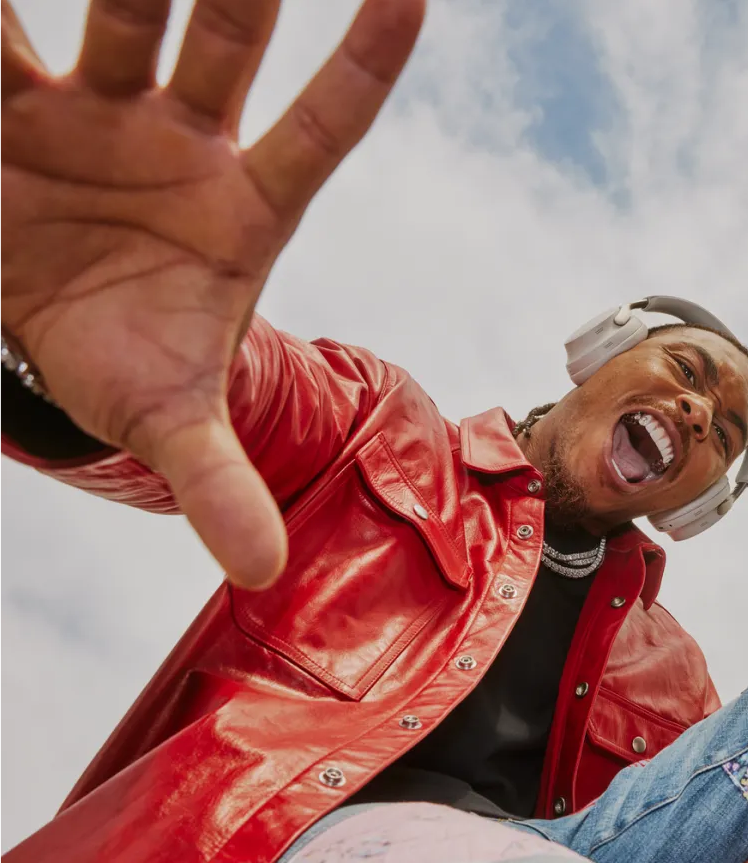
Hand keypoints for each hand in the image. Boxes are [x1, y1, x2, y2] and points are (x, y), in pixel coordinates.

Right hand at [0, 0, 423, 588]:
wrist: (45, 331)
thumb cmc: (126, 362)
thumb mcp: (171, 421)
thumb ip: (218, 485)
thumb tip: (263, 572)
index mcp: (242, 212)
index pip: (321, 133)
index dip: (364, 69)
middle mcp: (181, 141)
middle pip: (225, 44)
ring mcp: (100, 110)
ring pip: (123, 11)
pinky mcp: (17, 102)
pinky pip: (5, 37)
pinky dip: (5, 16)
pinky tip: (9, 3)